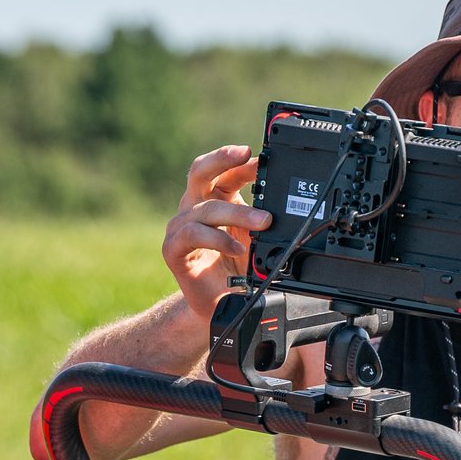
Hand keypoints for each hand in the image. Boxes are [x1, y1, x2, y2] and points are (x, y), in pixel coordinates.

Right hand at [163, 146, 266, 318]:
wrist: (220, 303)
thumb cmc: (236, 268)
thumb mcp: (256, 237)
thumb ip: (263, 216)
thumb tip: (287, 200)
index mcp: (213, 198)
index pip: (224, 170)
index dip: (241, 161)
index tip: (262, 156)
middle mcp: (194, 207)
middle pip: (201, 171)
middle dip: (223, 159)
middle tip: (247, 157)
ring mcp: (180, 227)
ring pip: (206, 208)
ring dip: (238, 212)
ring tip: (264, 223)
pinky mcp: (173, 250)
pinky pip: (193, 235)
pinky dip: (218, 239)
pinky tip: (236, 247)